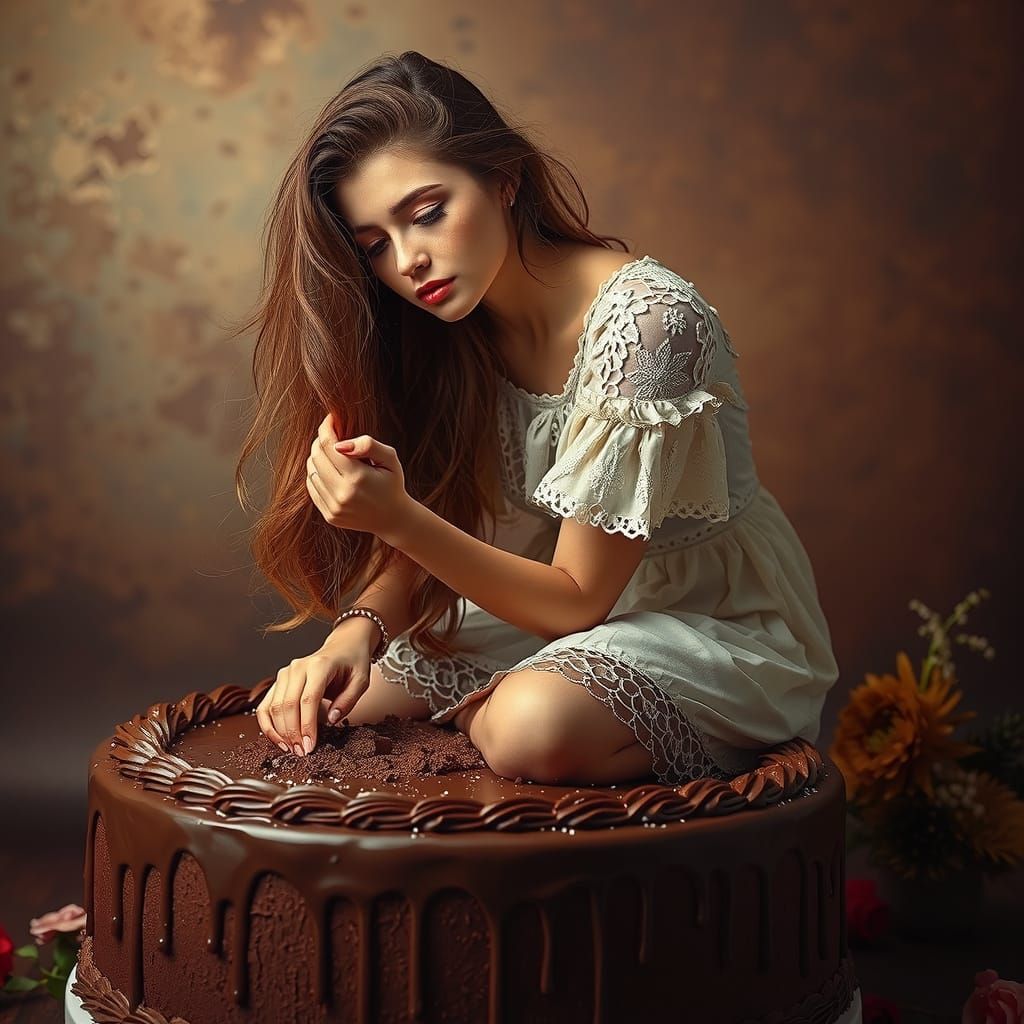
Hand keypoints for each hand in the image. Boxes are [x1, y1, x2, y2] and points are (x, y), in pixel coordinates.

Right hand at [255, 629, 371, 754]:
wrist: (343, 646)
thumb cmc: (353, 663)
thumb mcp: (361, 681)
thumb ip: (348, 701)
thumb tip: (331, 720)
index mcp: (319, 665)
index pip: (308, 700)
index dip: (306, 726)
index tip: (309, 746)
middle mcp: (298, 668)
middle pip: (287, 705)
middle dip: (292, 733)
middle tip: (301, 753)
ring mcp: (285, 674)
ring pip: (274, 707)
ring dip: (279, 732)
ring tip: (291, 749)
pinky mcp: (279, 681)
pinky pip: (266, 705)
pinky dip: (268, 724)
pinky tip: (278, 739)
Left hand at [306, 412, 412, 542]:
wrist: (393, 519)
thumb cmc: (392, 483)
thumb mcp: (389, 458)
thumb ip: (368, 445)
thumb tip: (339, 444)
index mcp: (358, 478)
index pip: (329, 445)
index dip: (326, 428)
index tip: (330, 419)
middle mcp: (342, 494)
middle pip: (316, 457)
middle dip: (320, 441)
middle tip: (332, 436)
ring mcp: (334, 507)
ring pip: (311, 471)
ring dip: (318, 458)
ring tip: (334, 455)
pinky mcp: (329, 515)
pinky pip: (312, 487)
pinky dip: (317, 475)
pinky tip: (331, 471)